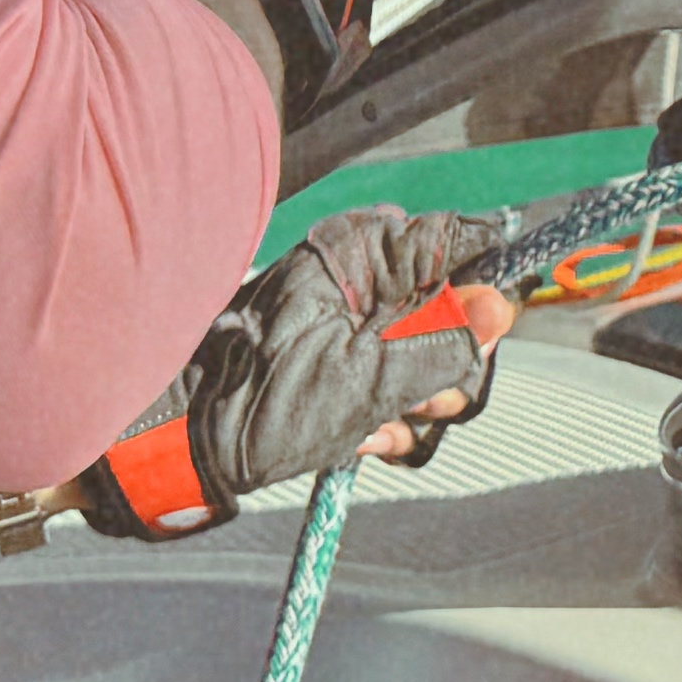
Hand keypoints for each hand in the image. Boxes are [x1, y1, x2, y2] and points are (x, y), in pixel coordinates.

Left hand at [62, 208, 516, 539]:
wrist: (181, 443)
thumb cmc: (259, 402)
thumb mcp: (363, 382)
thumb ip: (440, 346)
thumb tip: (501, 309)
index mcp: (362, 252)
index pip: (457, 238)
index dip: (488, 279)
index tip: (500, 322)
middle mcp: (363, 277)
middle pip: (454, 306)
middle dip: (446, 362)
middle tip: (422, 399)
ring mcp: (353, 322)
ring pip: (429, 353)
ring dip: (415, 401)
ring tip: (374, 427)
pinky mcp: (344, 362)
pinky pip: (397, 383)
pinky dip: (388, 417)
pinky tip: (359, 440)